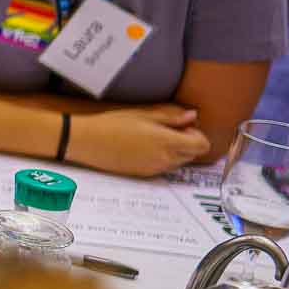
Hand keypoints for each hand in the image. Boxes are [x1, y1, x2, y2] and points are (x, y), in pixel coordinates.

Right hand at [71, 105, 210, 176]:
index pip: (201, 145)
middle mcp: (164, 159)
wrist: (86, 142)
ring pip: (179, 162)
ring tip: (153, 139)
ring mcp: (154, 168)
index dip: (196, 134)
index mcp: (167, 142)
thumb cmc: (111, 125)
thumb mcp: (143, 114)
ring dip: (175, 151)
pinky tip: (143, 148)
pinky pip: (163, 167)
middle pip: (193, 154)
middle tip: (167, 130)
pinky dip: (161, 158)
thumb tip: (191, 115)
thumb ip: (170, 116)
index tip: (182, 125)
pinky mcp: (144, 174)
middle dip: (187, 142)